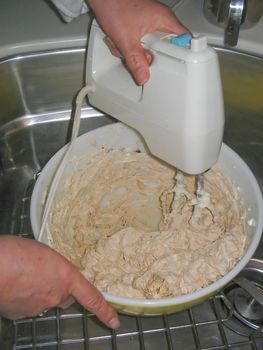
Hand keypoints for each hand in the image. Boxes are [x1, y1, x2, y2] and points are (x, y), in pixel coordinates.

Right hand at [0, 235, 118, 328]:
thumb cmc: (19, 252)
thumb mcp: (46, 254)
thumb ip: (56, 268)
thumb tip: (51, 277)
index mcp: (67, 277)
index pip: (92, 298)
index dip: (104, 311)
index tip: (115, 322)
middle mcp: (57, 296)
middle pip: (64, 297)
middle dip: (60, 290)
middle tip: (44, 275)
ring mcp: (39, 307)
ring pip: (45, 300)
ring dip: (39, 291)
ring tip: (23, 275)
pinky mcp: (22, 314)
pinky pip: (28, 306)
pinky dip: (24, 298)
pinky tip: (14, 285)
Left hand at [86, 0, 188, 84]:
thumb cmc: (114, 4)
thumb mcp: (125, 38)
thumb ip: (135, 60)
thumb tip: (144, 76)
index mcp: (164, 20)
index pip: (184, 42)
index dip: (182, 57)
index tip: (177, 70)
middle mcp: (159, 22)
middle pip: (164, 51)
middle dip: (147, 57)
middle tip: (139, 53)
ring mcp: (149, 26)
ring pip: (148, 51)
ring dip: (133, 53)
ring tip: (123, 45)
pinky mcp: (139, 29)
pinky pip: (138, 46)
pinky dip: (127, 48)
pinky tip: (119, 43)